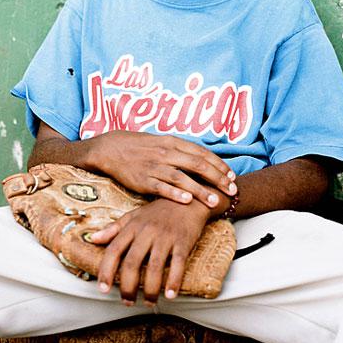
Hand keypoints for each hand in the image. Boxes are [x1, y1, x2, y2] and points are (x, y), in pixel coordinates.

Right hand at [88, 131, 236, 209]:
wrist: (110, 148)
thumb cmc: (139, 146)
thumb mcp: (162, 141)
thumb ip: (181, 150)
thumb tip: (202, 160)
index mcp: (173, 142)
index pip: (202, 153)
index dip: (219, 165)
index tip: (232, 176)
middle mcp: (166, 153)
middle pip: (198, 165)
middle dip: (217, 179)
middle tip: (231, 190)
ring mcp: (154, 167)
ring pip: (182, 178)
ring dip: (200, 190)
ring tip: (214, 201)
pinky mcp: (143, 180)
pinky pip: (161, 187)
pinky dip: (175, 193)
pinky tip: (187, 201)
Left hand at [91, 198, 210, 304]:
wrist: (188, 200)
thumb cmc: (158, 211)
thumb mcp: (134, 216)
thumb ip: (113, 229)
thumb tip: (93, 239)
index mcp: (132, 227)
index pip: (114, 250)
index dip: (106, 270)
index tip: (102, 289)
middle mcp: (147, 231)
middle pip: (132, 262)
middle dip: (127, 286)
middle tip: (127, 301)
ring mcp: (165, 236)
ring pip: (154, 267)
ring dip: (150, 289)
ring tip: (149, 302)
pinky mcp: (183, 241)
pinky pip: (178, 264)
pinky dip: (173, 281)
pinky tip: (170, 295)